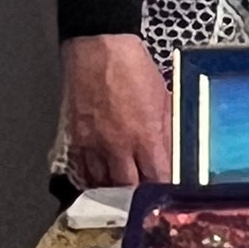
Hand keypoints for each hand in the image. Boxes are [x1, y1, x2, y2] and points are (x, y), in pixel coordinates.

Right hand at [61, 33, 172, 185]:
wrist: (99, 48)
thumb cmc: (132, 67)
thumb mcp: (163, 97)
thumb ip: (166, 129)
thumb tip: (171, 151)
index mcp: (145, 135)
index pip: (157, 178)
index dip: (163, 190)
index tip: (167, 194)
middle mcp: (118, 145)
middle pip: (128, 188)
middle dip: (138, 196)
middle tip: (144, 199)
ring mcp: (94, 144)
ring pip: (102, 184)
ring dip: (114, 191)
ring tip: (123, 195)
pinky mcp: (76, 138)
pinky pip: (81, 170)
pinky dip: (91, 179)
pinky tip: (99, 181)